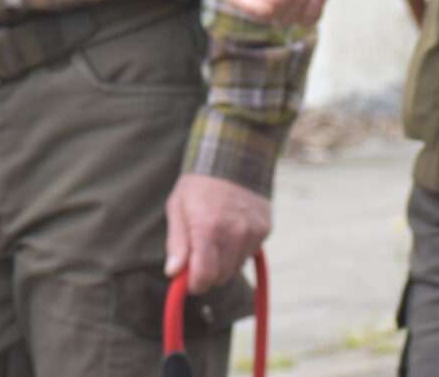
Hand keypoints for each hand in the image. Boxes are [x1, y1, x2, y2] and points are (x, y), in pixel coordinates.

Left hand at [165, 173, 271, 294]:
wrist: (233, 155)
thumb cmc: (198, 184)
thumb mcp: (177, 207)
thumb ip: (177, 243)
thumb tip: (173, 273)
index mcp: (208, 228)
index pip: (204, 277)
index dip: (193, 284)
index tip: (186, 280)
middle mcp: (234, 233)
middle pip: (221, 277)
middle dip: (207, 273)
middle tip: (198, 256)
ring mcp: (252, 232)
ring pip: (236, 268)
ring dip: (223, 263)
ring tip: (215, 238)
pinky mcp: (265, 230)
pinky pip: (248, 254)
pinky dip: (238, 250)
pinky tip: (231, 230)